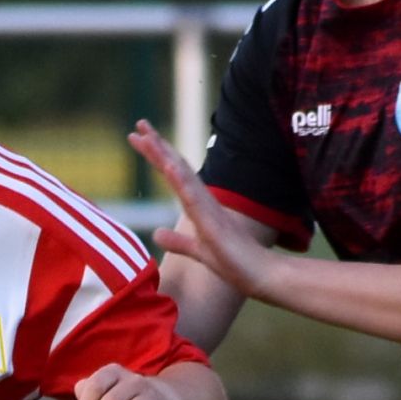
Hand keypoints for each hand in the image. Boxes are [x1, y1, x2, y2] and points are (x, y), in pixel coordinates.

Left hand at [129, 120, 277, 298]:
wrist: (262, 276)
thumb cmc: (234, 263)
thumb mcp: (198, 251)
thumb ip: (178, 242)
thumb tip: (156, 233)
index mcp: (198, 205)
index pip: (173, 174)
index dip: (156, 155)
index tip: (138, 137)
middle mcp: (203, 200)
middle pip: (175, 166)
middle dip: (156, 145)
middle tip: (139, 123)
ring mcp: (208, 209)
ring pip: (182, 176)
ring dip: (164, 156)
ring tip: (148, 136)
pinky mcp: (213, 224)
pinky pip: (193, 199)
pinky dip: (181, 182)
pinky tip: (168, 166)